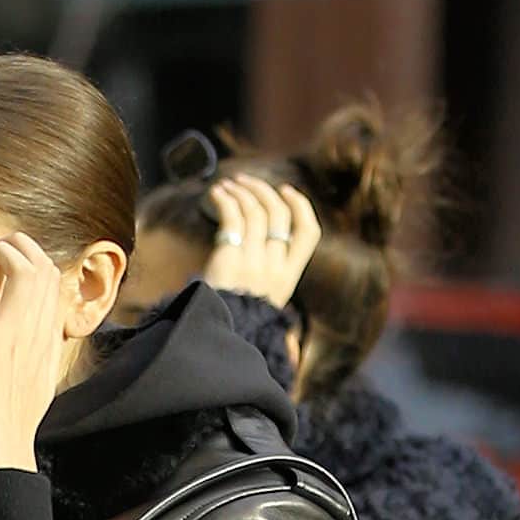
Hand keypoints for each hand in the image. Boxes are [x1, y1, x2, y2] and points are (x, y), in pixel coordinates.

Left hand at [0, 232, 64, 473]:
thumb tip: (34, 344)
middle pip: (41, 260)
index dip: (30, 260)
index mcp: (50, 339)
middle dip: (13, 245)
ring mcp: (12, 332)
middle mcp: (37, 330)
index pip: (53, 278)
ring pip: (17, 260)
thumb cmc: (10, 426)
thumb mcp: (37, 384)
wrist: (0, 453)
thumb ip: (39, 355)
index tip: (4, 269)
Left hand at [203, 176, 320, 309]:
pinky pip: (231, 217)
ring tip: (226, 185)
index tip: (286, 191)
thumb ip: (273, 283)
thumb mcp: (263, 307)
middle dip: (262, 189)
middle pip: (278, 213)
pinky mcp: (229, 259)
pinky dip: (224, 199)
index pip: (309, 234)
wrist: (211, 337)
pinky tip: (216, 194)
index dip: (300, 206)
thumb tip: (275, 255)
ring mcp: (252, 264)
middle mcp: (274, 268)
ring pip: (254, 211)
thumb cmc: (233, 321)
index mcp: (288, 278)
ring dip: (240, 191)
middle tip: (245, 181)